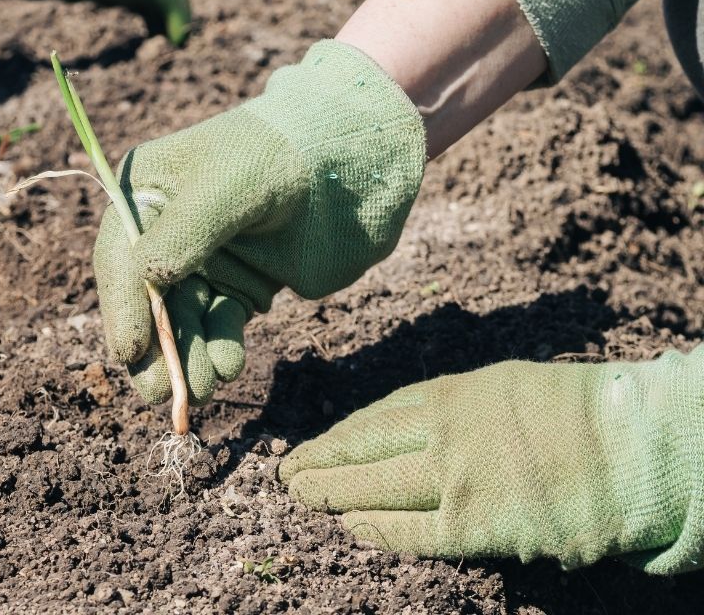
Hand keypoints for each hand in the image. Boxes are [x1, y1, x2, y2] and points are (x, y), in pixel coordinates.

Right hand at [92, 40, 425, 404]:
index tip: (130, 352)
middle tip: (160, 394)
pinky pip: (219, 326)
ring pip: (182, 322)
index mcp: (144, 193)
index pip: (120, 258)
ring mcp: (203, 261)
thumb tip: (147, 279)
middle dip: (154, 348)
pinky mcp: (239, 285)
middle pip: (145, 300)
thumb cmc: (280, 155)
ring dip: (188, 358)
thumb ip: (184, 232)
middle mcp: (164, 231)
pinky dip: (220, 349)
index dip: (122, 307)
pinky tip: (230, 365)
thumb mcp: (226, 185)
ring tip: (205, 387)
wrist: (349, 160)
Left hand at [279, 351, 703, 572]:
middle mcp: (442, 431)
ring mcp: (454, 477)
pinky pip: (412, 531)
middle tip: (286, 472)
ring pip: (374, 487)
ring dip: (330, 493)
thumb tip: (423, 427)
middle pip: (362, 448)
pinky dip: (377, 530)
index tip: (316, 444)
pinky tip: (351, 527)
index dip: (342, 434)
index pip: (379, 416)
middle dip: (319, 460)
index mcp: (452, 393)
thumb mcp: (507, 386)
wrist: (632, 446)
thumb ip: (460, 407)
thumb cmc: (581, 413)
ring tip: (300, 496)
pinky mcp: (474, 524)